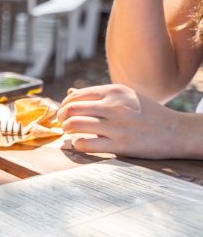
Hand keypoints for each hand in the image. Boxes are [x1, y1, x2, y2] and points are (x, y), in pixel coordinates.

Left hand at [58, 84, 182, 157]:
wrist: (176, 131)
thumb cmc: (146, 113)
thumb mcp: (125, 97)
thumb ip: (97, 95)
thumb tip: (69, 93)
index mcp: (114, 91)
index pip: (76, 96)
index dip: (64, 106)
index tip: (64, 113)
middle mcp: (114, 106)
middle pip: (71, 109)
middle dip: (61, 118)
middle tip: (63, 124)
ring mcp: (117, 125)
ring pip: (74, 125)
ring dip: (67, 130)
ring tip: (70, 133)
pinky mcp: (120, 144)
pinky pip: (85, 144)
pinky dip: (77, 145)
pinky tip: (81, 144)